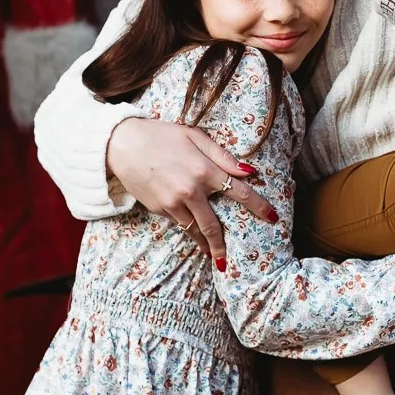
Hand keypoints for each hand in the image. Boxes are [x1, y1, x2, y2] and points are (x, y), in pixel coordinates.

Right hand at [107, 117, 275, 262]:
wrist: (121, 145)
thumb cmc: (161, 136)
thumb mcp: (194, 137)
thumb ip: (222, 156)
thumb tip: (249, 171)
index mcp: (204, 170)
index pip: (240, 193)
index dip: (259, 207)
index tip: (273, 218)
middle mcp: (190, 191)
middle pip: (214, 225)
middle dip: (225, 245)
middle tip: (233, 259)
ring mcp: (173, 203)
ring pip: (195, 230)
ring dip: (207, 244)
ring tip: (216, 255)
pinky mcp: (159, 209)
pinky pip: (180, 224)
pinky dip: (189, 232)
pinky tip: (195, 237)